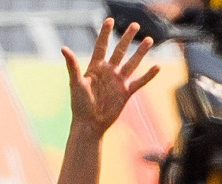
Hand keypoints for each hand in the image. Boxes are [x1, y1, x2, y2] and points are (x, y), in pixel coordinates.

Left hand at [62, 19, 159, 137]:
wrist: (90, 124)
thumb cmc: (79, 104)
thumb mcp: (75, 83)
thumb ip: (72, 65)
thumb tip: (64, 48)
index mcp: (95, 67)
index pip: (101, 46)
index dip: (105, 33)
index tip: (110, 20)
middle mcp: (108, 72)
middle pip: (119, 51)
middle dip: (127, 38)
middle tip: (135, 25)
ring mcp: (118, 82)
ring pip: (132, 63)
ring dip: (140, 52)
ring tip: (149, 40)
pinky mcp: (126, 93)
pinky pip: (139, 82)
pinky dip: (148, 75)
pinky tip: (157, 66)